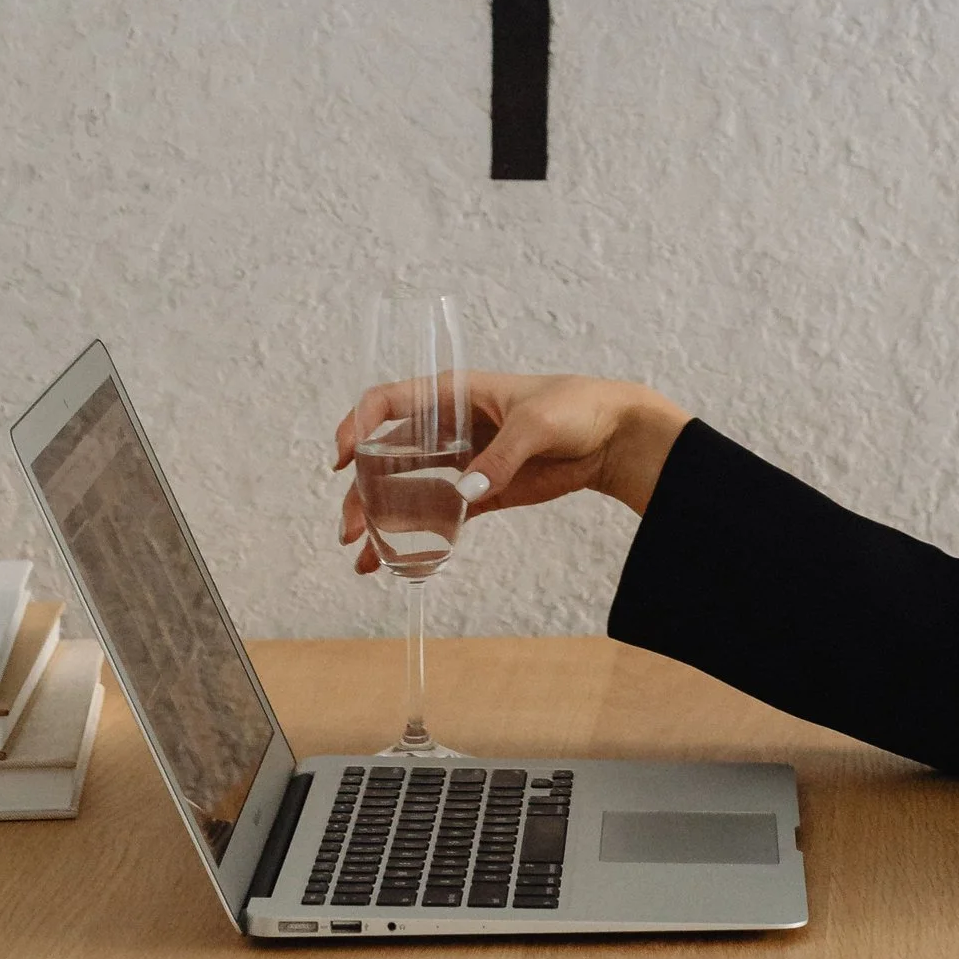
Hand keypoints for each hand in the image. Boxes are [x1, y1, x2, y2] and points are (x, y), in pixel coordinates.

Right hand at [331, 371, 689, 572]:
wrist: (615, 436)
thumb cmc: (577, 407)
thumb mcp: (538, 421)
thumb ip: (502, 456)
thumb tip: (467, 491)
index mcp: (454, 394)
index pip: (389, 402)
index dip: (358, 425)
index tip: (342, 457)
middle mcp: (449, 427)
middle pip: (388, 458)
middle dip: (361, 492)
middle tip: (349, 531)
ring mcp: (464, 461)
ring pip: (408, 491)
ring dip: (382, 522)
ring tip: (364, 559)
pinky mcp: (482, 492)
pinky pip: (442, 515)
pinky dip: (421, 539)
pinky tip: (400, 563)